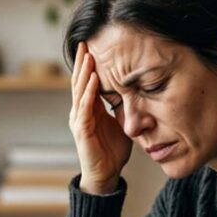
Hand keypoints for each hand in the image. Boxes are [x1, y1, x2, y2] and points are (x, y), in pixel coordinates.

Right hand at [70, 42, 132, 194]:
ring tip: (87, 54)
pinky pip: (85, 107)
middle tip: (84, 41)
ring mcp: (79, 120)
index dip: (88, 65)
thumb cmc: (112, 151)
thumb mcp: (121, 124)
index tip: (92, 46)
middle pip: (79, 81)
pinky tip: (92, 79)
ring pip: (79, 91)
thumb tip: (137, 93)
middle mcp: (80, 112)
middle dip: (81, 61)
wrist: (105, 176)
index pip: (86, 82)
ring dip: (83, 72)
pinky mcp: (82, 130)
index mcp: (89, 109)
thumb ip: (123, 108)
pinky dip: (88, 92)